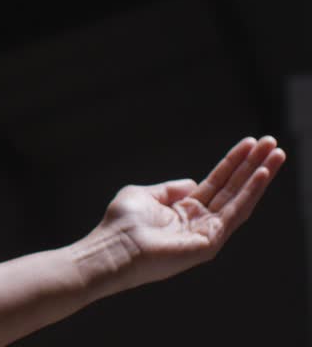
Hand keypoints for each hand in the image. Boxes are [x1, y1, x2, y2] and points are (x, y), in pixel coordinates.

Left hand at [78, 136, 285, 294]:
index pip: (217, 182)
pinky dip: (250, 192)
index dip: (233, 162)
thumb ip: (170, 188)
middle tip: (272, 143)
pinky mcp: (210, 241)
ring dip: (259, 175)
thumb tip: (192, 183)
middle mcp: (200, 220)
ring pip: (240, 198)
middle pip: (233, 187)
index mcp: (184, 209)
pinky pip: (235, 212)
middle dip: (253, 165)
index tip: (251, 144)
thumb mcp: (144, 195)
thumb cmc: (122, 223)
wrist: (115, 247)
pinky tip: (261, 174)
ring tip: (276, 153)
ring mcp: (207, 231)